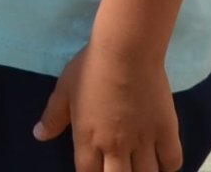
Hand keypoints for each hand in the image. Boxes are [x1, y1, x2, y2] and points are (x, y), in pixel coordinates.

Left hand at [37, 44, 184, 171]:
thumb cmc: (91, 67)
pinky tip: (161, 160)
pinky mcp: (166, 131)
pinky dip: (168, 166)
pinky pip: (172, 161)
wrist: (126, 51)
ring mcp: (143, 141)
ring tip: (139, 166)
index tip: (96, 169)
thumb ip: (53, 117)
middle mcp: (116, 147)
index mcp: (88, 140)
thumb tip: (39, 136)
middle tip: (119, 166)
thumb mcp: (64, 90)